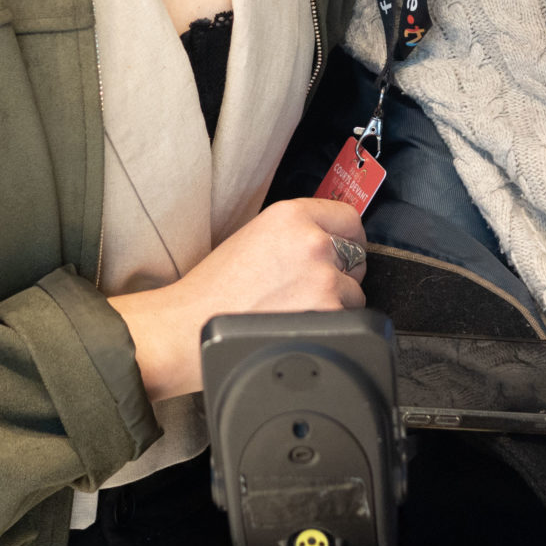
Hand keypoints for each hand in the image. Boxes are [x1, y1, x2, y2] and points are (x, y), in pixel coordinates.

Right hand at [109, 199, 366, 402]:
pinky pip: (348, 322)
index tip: (341, 251)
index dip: (346, 239)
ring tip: (295, 312)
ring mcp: (324, 279)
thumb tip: (328, 240)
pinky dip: (330, 328)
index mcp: (292, 216)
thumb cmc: (213, 289)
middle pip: (356, 256)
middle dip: (340, 273)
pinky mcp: (328, 314)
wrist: (189, 326)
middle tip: (307, 289)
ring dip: (335, 304)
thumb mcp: (254, 236)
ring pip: (354, 293)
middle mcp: (313, 241)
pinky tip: (297, 328)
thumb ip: (295, 232)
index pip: (349, 219)